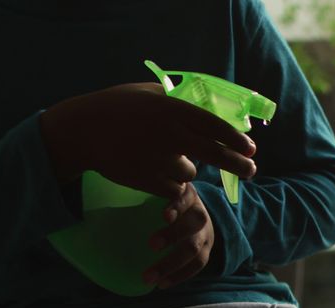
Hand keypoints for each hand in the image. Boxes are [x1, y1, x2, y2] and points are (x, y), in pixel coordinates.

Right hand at [41, 82, 256, 201]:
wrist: (82, 131)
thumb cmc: (116, 107)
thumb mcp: (147, 93)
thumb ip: (176, 99)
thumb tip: (207, 105)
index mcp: (172, 109)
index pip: (214, 126)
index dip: (236, 139)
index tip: (251, 148)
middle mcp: (170, 134)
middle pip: (215, 154)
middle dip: (238, 164)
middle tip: (252, 171)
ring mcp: (159, 159)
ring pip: (190, 173)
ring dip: (184, 169)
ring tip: (161, 157)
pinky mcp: (148, 180)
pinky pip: (172, 187)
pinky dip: (168, 183)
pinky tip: (150, 170)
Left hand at [142, 183, 214, 287]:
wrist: (193, 214)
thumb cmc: (165, 204)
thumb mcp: (157, 194)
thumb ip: (136, 197)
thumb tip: (92, 208)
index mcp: (186, 195)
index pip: (185, 197)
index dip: (177, 206)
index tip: (163, 216)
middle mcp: (199, 213)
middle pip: (194, 223)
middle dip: (173, 235)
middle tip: (151, 245)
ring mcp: (205, 234)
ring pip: (195, 249)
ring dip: (172, 264)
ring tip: (150, 277)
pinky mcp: (207, 250)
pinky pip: (198, 265)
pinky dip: (180, 276)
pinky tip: (162, 284)